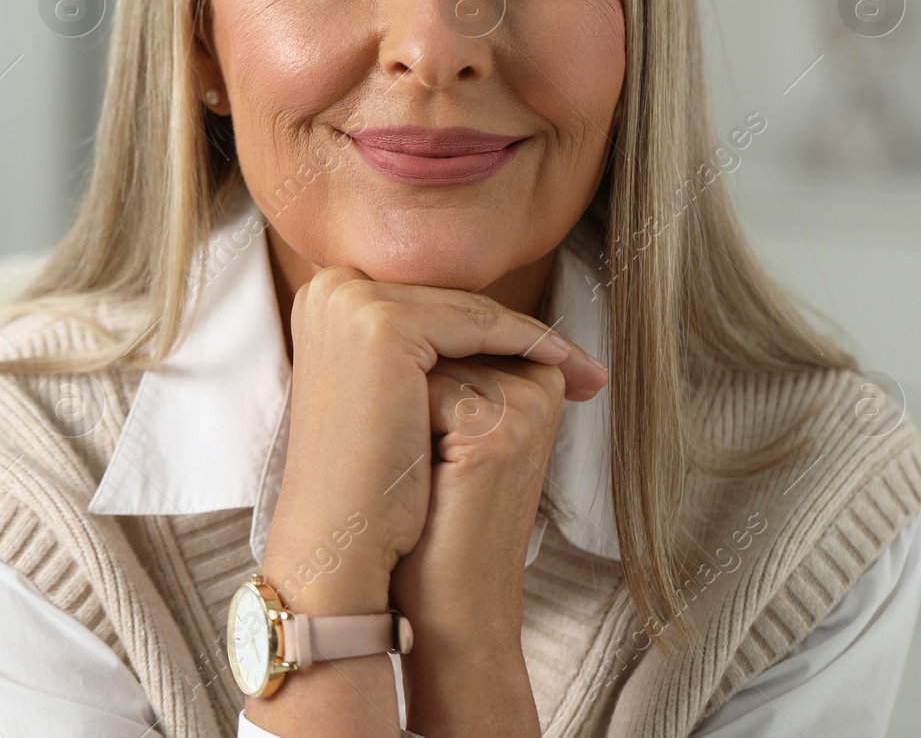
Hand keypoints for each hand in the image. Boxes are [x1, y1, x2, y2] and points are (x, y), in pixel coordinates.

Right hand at [246, 267, 602, 737]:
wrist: (337, 536)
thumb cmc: (367, 477)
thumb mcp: (385, 394)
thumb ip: (416, 349)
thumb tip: (480, 324)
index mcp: (322, 297)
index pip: (425, 302)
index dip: (485, 327)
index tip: (543, 353)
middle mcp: (330, 287)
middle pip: (446, 301)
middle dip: (514, 331)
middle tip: (576, 360)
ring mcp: (351, 302)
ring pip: (466, 310)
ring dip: (531, 337)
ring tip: (580, 368)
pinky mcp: (381, 324)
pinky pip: (475, 324)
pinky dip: (525, 342)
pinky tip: (563, 366)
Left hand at [392, 345, 607, 733]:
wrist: (447, 607)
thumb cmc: (431, 520)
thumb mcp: (439, 431)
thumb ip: (438, 369)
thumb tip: (383, 313)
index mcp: (533, 381)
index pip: (447, 335)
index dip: (413, 388)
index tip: (432, 449)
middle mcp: (537, 386)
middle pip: (434, 342)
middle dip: (408, 402)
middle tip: (431, 472)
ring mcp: (524, 406)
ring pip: (423, 364)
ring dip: (403, 419)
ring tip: (433, 482)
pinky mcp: (499, 431)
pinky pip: (420, 394)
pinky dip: (401, 438)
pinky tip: (427, 487)